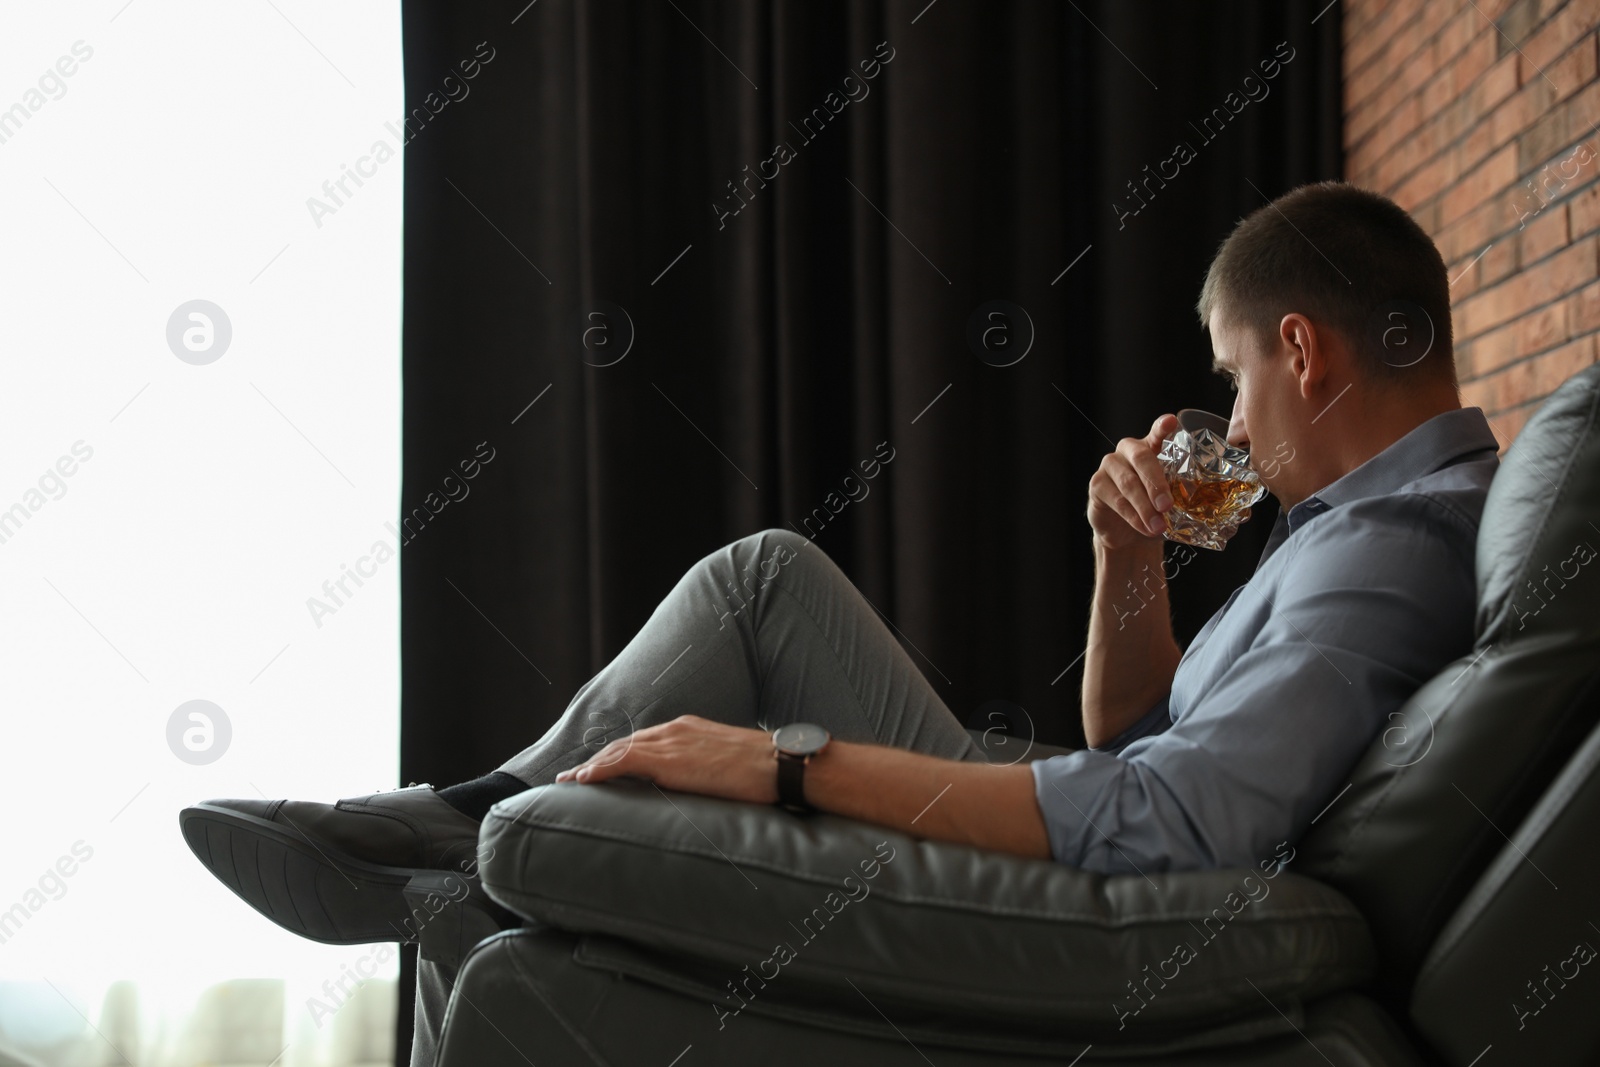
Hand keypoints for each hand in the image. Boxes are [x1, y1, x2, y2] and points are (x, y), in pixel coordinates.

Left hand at [554, 714, 778, 803]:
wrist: (782, 764)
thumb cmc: (767, 770)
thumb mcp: (730, 765)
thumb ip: (708, 770)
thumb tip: (702, 789)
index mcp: (690, 730)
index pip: (644, 742)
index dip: (618, 756)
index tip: (600, 769)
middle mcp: (676, 730)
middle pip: (625, 744)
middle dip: (597, 760)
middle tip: (572, 777)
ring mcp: (671, 742)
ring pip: (618, 751)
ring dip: (591, 766)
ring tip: (568, 782)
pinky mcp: (670, 759)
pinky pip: (623, 761)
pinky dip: (599, 770)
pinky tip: (583, 781)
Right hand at [1087, 413, 1177, 550]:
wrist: (1127, 532)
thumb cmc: (1152, 508)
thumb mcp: (1170, 498)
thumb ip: (1178, 491)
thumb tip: (1193, 501)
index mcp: (1151, 447)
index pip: (1157, 432)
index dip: (1162, 427)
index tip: (1170, 422)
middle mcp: (1128, 450)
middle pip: (1142, 458)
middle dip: (1156, 484)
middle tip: (1167, 506)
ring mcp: (1110, 465)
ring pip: (1128, 484)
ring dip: (1145, 508)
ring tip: (1158, 526)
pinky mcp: (1097, 484)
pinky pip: (1117, 500)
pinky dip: (1133, 517)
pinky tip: (1144, 528)